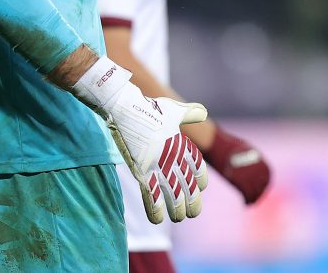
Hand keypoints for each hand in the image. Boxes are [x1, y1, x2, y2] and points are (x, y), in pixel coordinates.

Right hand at [73, 57, 207, 223]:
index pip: (197, 165)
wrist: (124, 107)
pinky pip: (151, 195)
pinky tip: (158, 220)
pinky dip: (155, 210)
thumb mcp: (172, 109)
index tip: (201, 187)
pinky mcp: (142, 170)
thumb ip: (189, 113)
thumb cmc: (148, 107)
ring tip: (178, 218)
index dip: (201, 178)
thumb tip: (203, 112)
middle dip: (192, 201)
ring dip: (177, 209)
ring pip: (173, 194)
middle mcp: (173, 155)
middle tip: (193, 213)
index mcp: (181, 143)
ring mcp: (158, 164)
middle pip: (188, 185)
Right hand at [203, 126, 269, 204]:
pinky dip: (248, 199)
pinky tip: (245, 203)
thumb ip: (248, 157)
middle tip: (255, 197)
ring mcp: (248, 172)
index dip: (265, 183)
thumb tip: (250, 166)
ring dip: (254, 197)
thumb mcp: (242, 147)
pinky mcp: (239, 179)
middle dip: (259, 191)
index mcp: (259, 158)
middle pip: (263, 183)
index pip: (267, 174)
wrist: (215, 144)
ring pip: (256, 190)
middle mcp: (257, 166)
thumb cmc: (225, 144)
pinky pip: (247, 193)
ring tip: (249, 202)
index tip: (261, 188)